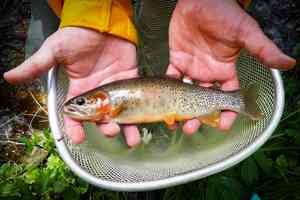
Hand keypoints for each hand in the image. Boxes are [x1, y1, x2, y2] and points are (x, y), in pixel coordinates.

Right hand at [4, 27, 140, 146]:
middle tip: (109, 130)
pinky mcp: (130, 81)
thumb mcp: (55, 50)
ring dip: (126, 128)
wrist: (101, 22)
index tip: (78, 138)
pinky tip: (142, 124)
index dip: (76, 128)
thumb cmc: (77, 35)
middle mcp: (98, 94)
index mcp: (79, 90)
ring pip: (120, 114)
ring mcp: (115, 89)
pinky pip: (135, 99)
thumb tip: (10, 77)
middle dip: (105, 128)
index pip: (76, 115)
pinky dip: (139, 112)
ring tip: (132, 139)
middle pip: (101, 118)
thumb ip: (37, 66)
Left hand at [167, 0, 295, 133]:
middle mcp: (209, 74)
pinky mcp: (177, 60)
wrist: (201, 0)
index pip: (228, 97)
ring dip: (181, 107)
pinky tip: (163, 100)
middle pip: (204, 100)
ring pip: (186, 94)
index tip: (223, 126)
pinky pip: (171, 77)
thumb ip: (263, 50)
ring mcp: (192, 68)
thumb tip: (289, 63)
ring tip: (175, 122)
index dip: (227, 112)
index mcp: (226, 71)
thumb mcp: (245, 33)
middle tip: (191, 128)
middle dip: (199, 116)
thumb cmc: (225, 15)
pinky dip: (166, 88)